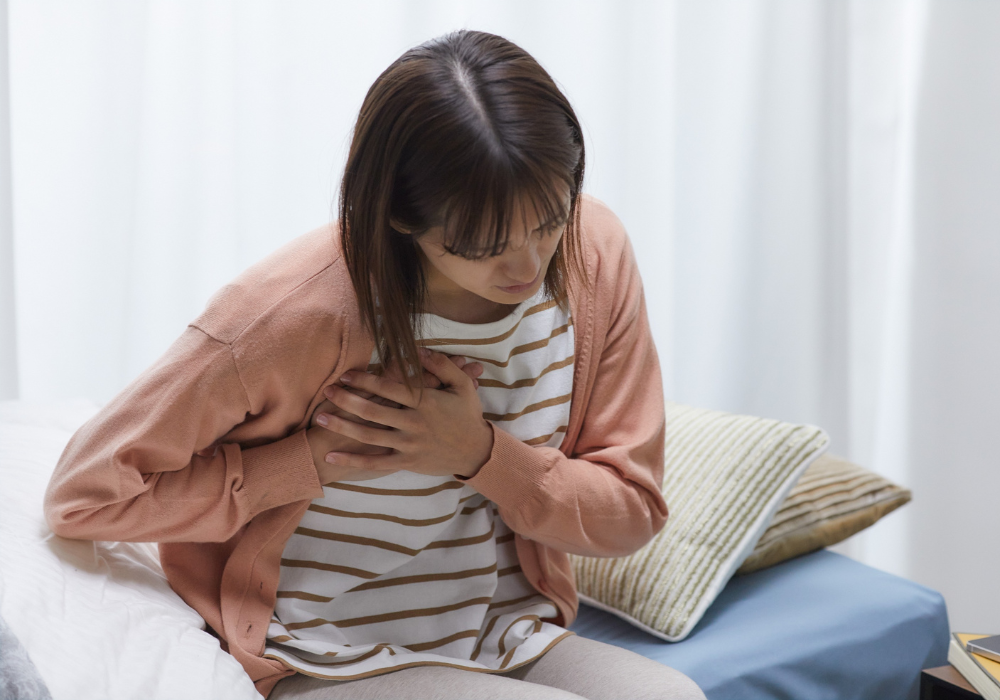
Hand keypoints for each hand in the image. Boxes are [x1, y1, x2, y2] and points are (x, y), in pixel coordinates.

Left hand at [319, 348, 493, 479]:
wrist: (476, 452)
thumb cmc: (467, 415)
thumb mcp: (461, 385)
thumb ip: (441, 365)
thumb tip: (417, 350)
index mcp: (425, 402)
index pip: (389, 389)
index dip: (365, 381)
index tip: (345, 375)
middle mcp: (414, 423)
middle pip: (373, 411)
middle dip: (347, 401)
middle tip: (327, 392)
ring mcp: (409, 445)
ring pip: (369, 436)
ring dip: (343, 427)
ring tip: (320, 420)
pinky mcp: (407, 462)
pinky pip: (375, 463)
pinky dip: (352, 460)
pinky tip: (331, 456)